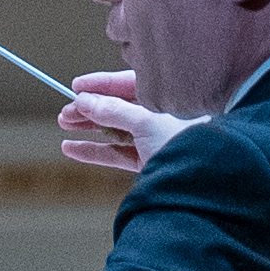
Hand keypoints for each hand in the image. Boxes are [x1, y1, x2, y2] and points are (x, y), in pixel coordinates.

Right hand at [57, 71, 191, 173]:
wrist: (205, 186)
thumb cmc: (187, 144)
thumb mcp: (146, 121)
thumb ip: (113, 110)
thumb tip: (85, 101)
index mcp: (170, 96)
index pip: (130, 83)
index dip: (102, 84)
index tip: (76, 86)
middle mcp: (164, 116)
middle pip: (121, 107)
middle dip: (91, 108)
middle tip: (66, 111)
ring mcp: (156, 139)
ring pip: (117, 129)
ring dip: (90, 127)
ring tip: (64, 125)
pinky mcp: (150, 161)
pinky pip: (118, 153)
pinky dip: (96, 151)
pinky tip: (73, 148)